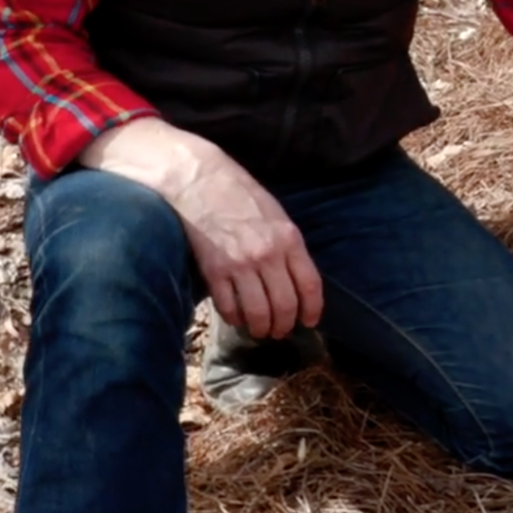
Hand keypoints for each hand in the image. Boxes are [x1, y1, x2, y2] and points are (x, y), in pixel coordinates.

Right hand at [81, 118, 322, 339]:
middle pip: (285, 305)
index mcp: (289, 239)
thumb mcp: (277, 215)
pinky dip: (235, 318)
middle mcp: (268, 255)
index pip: (310, 285)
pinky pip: (229, 307)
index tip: (310, 321)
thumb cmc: (241, 194)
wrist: (200, 181)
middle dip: (285, 325)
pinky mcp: (214, 271)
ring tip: (260, 330)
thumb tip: (297, 280)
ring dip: (261, 328)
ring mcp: (240, 265)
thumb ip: (289, 246)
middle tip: (281, 330)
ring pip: (259, 313)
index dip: (312, 309)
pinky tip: (237, 317)